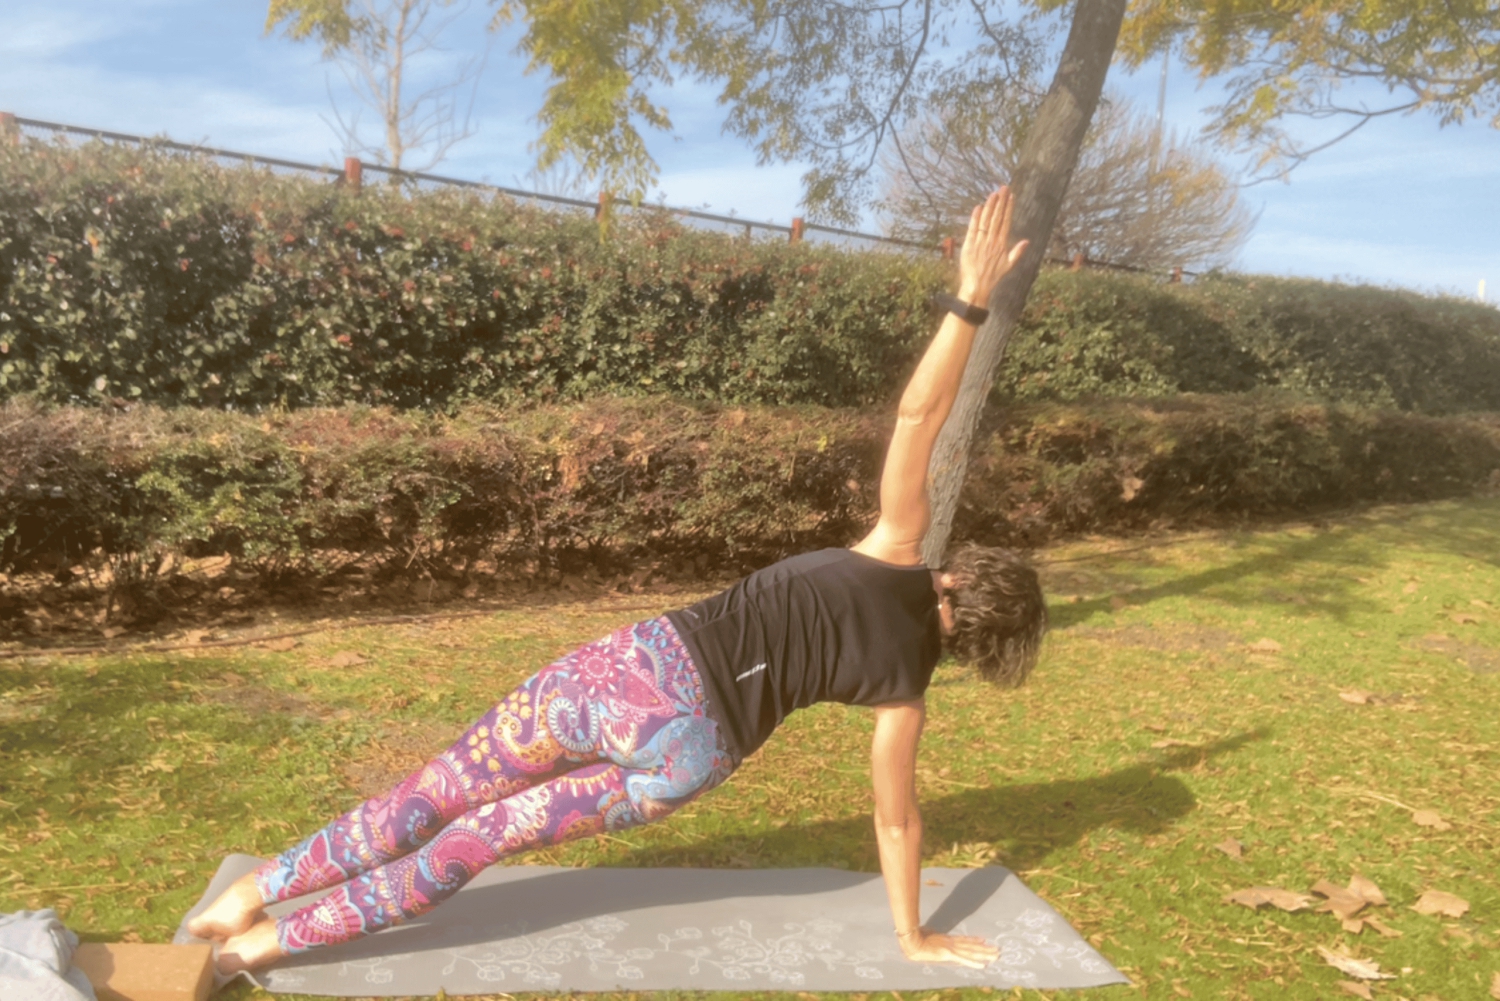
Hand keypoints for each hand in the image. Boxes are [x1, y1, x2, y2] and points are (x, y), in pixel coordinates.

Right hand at [898, 927, 999, 968]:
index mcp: (947, 939)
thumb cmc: (915, 938)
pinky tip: (983, 965)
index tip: (984, 940)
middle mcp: (952, 943)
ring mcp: (951, 948)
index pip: (964, 940)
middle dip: (985, 948)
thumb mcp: (925, 937)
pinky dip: (974, 963)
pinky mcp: (949, 954)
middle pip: (972, 946)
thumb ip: (930, 938)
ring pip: (972, 952)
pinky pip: (964, 959)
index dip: (974, 940)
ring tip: (996, 955)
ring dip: (984, 954)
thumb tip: (927, 937)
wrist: (912, 941)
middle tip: (997, 949)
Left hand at [957, 186, 1028, 305]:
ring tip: (993, 193)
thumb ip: (1017, 252)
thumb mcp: (1008, 265)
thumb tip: (1027, 241)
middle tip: (1003, 188)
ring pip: (986, 220)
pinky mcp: (969, 245)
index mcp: (1002, 244)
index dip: (1008, 208)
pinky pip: (973, 229)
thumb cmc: (993, 277)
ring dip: (990, 206)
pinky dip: (975, 218)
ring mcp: (980, 242)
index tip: (1010, 196)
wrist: (977, 287)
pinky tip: (978, 207)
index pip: (1006, 222)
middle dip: (1001, 202)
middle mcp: (992, 241)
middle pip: (997, 217)